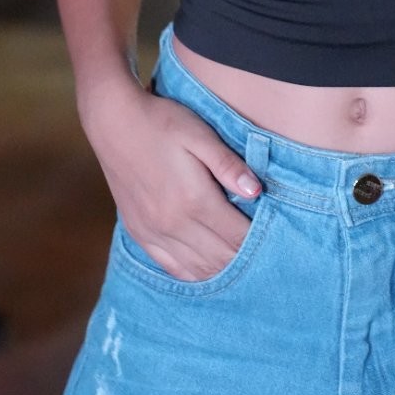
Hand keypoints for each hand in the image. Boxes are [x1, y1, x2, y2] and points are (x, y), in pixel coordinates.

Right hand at [83, 77, 261, 281]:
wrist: (113, 121)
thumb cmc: (162, 121)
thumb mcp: (200, 134)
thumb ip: (228, 165)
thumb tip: (257, 192)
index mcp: (193, 199)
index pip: (237, 236)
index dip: (262, 241)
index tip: (280, 240)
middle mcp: (172, 223)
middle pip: (221, 257)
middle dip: (248, 260)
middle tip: (270, 258)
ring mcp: (153, 232)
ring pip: (198, 268)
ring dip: (223, 270)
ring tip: (246, 267)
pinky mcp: (139, 233)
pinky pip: (171, 267)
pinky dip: (195, 273)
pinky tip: (209, 270)